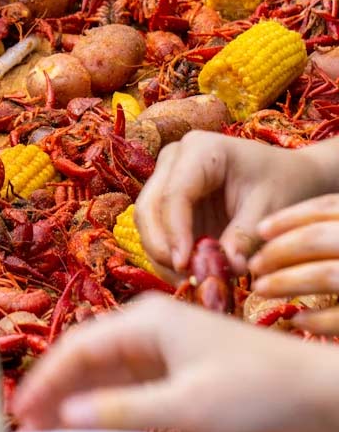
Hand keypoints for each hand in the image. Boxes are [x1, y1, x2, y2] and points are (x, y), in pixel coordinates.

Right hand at [12, 295, 338, 431]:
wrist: (315, 391)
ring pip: (100, 376)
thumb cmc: (256, 388)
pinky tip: (85, 429)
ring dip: (74, 403)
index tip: (18, 410)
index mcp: (145, 320)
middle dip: (54, 393)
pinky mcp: (170, 371)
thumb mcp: (188, 404)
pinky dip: (102, 408)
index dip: (44, 379)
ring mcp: (158, 349)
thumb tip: (63, 417)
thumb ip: (123, 410)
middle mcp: (146, 327)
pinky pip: (123, 389)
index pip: (78, 346)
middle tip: (26, 428)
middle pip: (84, 358)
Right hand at [134, 131, 332, 272]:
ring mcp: (165, 178)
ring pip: (145, 221)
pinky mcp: (164, 200)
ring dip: (161, 255)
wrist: (285, 176)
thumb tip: (227, 267)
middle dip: (161, 247)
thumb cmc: (281, 183)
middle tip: (185, 279)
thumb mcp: (270, 208)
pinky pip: (155, 231)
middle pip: (149, 207)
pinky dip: (166, 256)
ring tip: (189, 281)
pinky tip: (187, 275)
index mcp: (201, 150)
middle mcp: (173, 160)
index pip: (174, 194)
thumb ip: (245, 236)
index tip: (185, 266)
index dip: (174, 232)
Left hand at [251, 195, 338, 333]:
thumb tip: (269, 235)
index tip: (261, 229)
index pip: (330, 206)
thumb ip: (329, 234)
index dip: (291, 217)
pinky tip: (299, 320)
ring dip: (287, 282)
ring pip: (327, 274)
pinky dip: (319, 320)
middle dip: (280, 251)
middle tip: (254, 265)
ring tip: (261, 289)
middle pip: (320, 237)